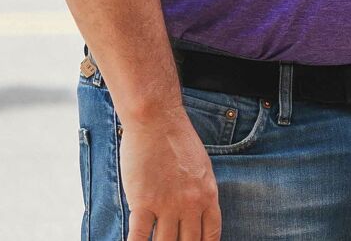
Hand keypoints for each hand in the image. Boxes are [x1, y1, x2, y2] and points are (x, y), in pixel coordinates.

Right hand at [120, 106, 219, 239]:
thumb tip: (196, 213)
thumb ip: (200, 192)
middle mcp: (191, 203)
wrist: (158, 121)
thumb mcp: (202, 167)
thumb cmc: (178, 140)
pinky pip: (139, 237)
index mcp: (208, 194)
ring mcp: (167, 204)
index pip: (211, 234)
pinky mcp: (143, 202)